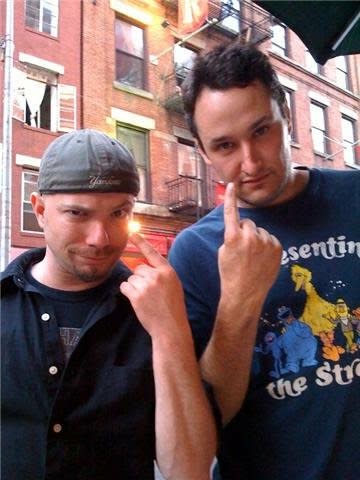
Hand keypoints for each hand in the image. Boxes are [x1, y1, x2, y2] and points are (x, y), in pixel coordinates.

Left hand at [120, 233, 187, 337]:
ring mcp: (147, 285)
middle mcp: (157, 275)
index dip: (141, 242)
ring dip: (135, 287)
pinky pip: (125, 286)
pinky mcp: (137, 295)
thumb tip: (143, 267)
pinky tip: (138, 301)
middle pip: (139, 268)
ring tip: (147, 299)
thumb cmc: (172, 307)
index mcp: (168, 271)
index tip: (132, 232)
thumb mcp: (174, 285)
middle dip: (141, 279)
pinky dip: (128, 293)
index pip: (152, 253)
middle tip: (150, 293)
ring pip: (132, 278)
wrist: (170, 327)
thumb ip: (161, 274)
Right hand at [219, 182, 281, 302]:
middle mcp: (250, 237)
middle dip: (244, 231)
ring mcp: (266, 242)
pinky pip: (270, 239)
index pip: (231, 212)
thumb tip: (241, 226)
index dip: (230, 197)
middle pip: (248, 223)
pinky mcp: (277, 247)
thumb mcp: (223, 252)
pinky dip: (266, 245)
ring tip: (252, 257)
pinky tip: (261, 259)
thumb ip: (231, 235)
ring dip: (256, 239)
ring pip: (260, 231)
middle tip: (241, 249)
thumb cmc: (230, 273)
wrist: (245, 294)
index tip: (232, 184)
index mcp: (232, 237)